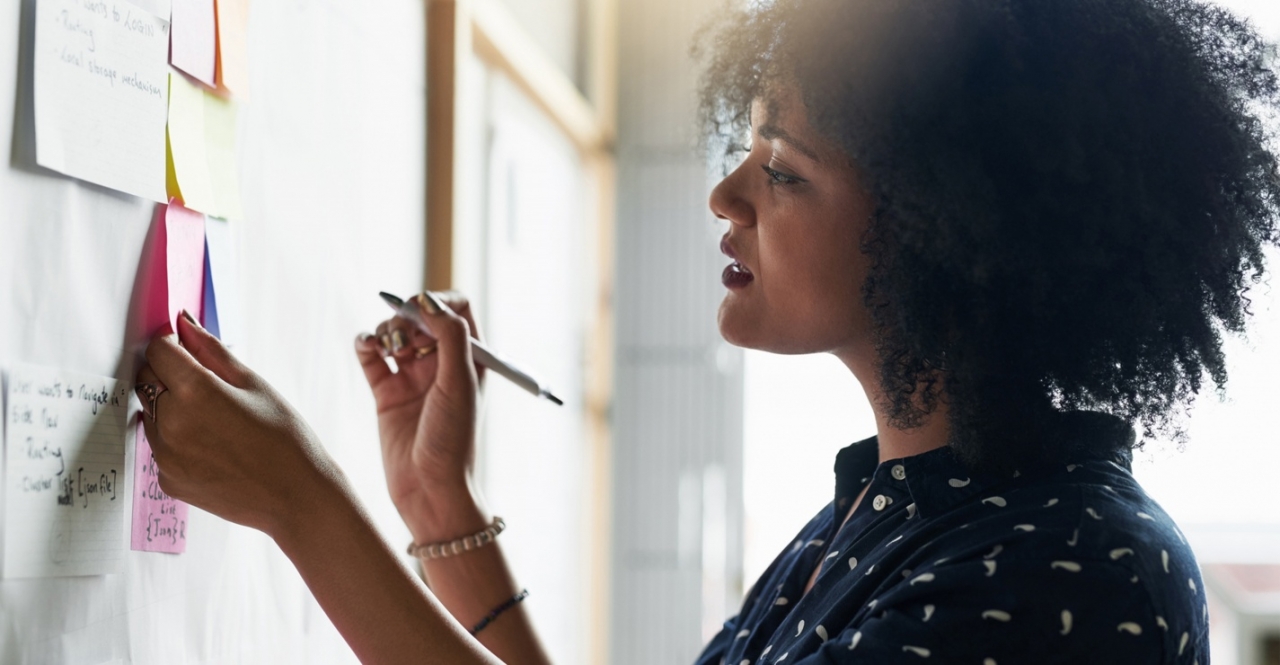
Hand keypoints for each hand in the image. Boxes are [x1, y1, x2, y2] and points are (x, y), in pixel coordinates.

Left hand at [135, 312, 339, 537]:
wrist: (296, 496)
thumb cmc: (285, 438)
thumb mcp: (254, 385)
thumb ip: (212, 351)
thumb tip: (184, 322)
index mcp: (195, 392)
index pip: (158, 350)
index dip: (173, 345)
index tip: (189, 352)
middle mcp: (171, 423)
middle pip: (148, 380)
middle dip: (169, 375)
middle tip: (208, 387)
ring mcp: (165, 456)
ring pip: (151, 414)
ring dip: (171, 408)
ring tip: (215, 422)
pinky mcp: (167, 480)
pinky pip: (160, 447)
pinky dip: (177, 440)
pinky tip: (213, 447)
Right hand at [355, 292, 487, 539]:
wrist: (429, 490)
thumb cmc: (454, 440)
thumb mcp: (460, 383)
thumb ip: (449, 337)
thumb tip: (428, 300)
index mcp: (470, 358)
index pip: (455, 308)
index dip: (436, 301)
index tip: (418, 311)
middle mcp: (442, 364)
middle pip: (421, 317)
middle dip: (406, 316)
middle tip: (402, 336)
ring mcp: (413, 377)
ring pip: (394, 333)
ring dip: (385, 329)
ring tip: (386, 347)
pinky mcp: (386, 393)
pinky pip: (371, 356)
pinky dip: (365, 343)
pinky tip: (367, 346)